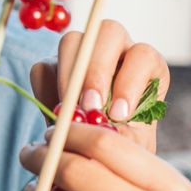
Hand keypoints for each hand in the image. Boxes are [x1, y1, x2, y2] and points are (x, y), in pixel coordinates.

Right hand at [30, 19, 168, 154]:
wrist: (102, 158)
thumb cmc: (126, 148)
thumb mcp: (132, 146)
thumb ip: (121, 135)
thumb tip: (98, 125)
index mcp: (147, 66)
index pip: (143, 55)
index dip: (130, 82)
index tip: (119, 115)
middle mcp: (118, 51)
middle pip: (108, 33)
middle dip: (97, 71)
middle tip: (90, 108)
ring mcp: (83, 55)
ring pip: (72, 42)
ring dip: (69, 78)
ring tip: (71, 114)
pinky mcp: (54, 67)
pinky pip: (43, 68)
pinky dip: (46, 94)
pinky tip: (58, 120)